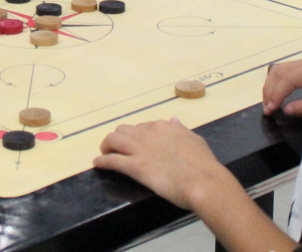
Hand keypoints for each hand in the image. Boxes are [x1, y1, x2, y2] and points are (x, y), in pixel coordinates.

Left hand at [93, 118, 232, 210]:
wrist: (203, 182)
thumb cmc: (204, 165)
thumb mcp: (195, 140)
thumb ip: (181, 130)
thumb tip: (173, 120)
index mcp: (164, 127)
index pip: (144, 126)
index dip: (138, 135)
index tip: (137, 143)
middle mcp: (149, 134)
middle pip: (124, 130)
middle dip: (119, 138)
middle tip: (117, 147)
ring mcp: (140, 149)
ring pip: (114, 140)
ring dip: (107, 145)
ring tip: (104, 152)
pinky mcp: (135, 166)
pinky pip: (112, 160)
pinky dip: (102, 161)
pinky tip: (97, 164)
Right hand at [262, 54, 301, 117]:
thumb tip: (285, 109)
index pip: (288, 78)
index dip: (276, 94)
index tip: (270, 110)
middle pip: (280, 72)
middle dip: (270, 91)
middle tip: (267, 110)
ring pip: (279, 69)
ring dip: (271, 86)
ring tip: (268, 104)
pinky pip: (285, 70)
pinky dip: (276, 82)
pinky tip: (275, 94)